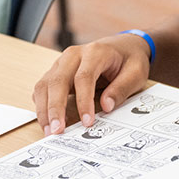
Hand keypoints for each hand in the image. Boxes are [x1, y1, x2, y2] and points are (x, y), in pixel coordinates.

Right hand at [31, 33, 151, 135]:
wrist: (122, 47)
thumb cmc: (129, 59)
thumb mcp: (136, 73)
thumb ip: (122, 89)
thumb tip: (106, 106)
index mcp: (95, 52)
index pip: (84, 77)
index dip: (83, 101)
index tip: (87, 122)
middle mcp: (74, 55)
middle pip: (57, 80)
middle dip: (55, 108)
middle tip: (57, 130)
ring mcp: (62, 63)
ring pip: (45, 85)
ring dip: (44, 109)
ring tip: (50, 131)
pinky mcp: (56, 72)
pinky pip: (43, 88)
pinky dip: (42, 105)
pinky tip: (47, 121)